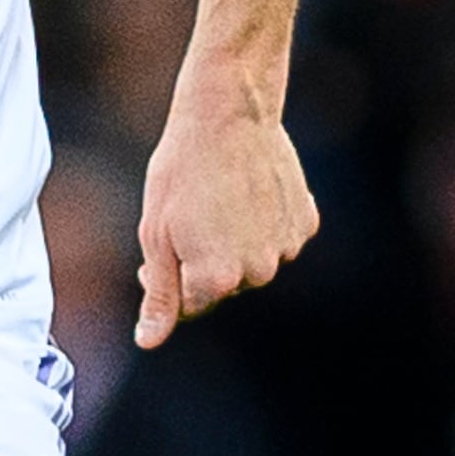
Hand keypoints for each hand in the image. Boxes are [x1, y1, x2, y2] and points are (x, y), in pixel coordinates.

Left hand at [136, 84, 314, 347]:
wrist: (228, 113)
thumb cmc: (181, 170)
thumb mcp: (156, 234)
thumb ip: (159, 294)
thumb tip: (148, 342)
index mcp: (215, 280)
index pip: (189, 303)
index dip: (168, 276)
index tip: (163, 240)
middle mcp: (257, 272)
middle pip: (224, 285)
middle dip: (202, 261)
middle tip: (189, 215)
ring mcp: (286, 248)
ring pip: (252, 262)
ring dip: (234, 243)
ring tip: (218, 200)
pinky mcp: (305, 222)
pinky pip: (279, 237)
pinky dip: (263, 223)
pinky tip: (247, 193)